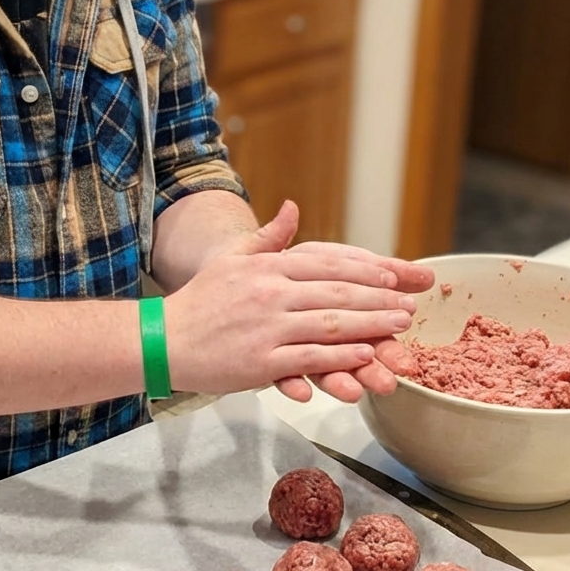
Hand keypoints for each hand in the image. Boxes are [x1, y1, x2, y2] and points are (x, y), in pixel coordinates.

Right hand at [163, 202, 421, 396]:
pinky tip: (365, 355)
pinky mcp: (260, 362)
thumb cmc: (198, 302)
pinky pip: (310, 357)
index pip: (326, 264)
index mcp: (266, 268)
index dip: (364, 271)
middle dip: (378, 300)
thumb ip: (267, 237)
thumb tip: (293, 208)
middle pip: (337, 294)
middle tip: (407, 307)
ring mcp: (266, 328)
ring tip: (398, 330)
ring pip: (331, 325)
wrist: (162, 340)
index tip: (392, 277)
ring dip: (370, 327)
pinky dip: (341, 356)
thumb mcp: (231, 260)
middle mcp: (270, 294)